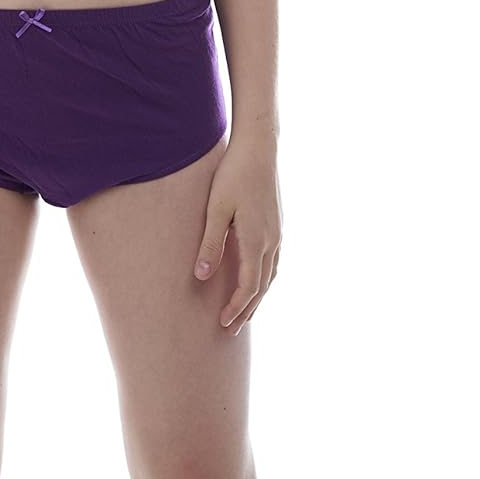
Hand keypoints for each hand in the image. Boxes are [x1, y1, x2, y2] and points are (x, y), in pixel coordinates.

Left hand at [193, 134, 281, 333]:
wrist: (259, 148)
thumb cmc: (233, 174)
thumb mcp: (216, 209)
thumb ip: (210, 243)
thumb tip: (201, 276)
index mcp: (256, 240)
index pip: (249, 287)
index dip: (236, 308)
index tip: (223, 324)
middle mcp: (272, 241)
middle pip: (262, 287)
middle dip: (247, 310)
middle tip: (232, 330)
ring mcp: (278, 233)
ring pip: (270, 276)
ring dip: (257, 297)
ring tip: (244, 312)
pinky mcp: (277, 224)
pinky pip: (273, 262)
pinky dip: (264, 279)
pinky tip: (256, 280)